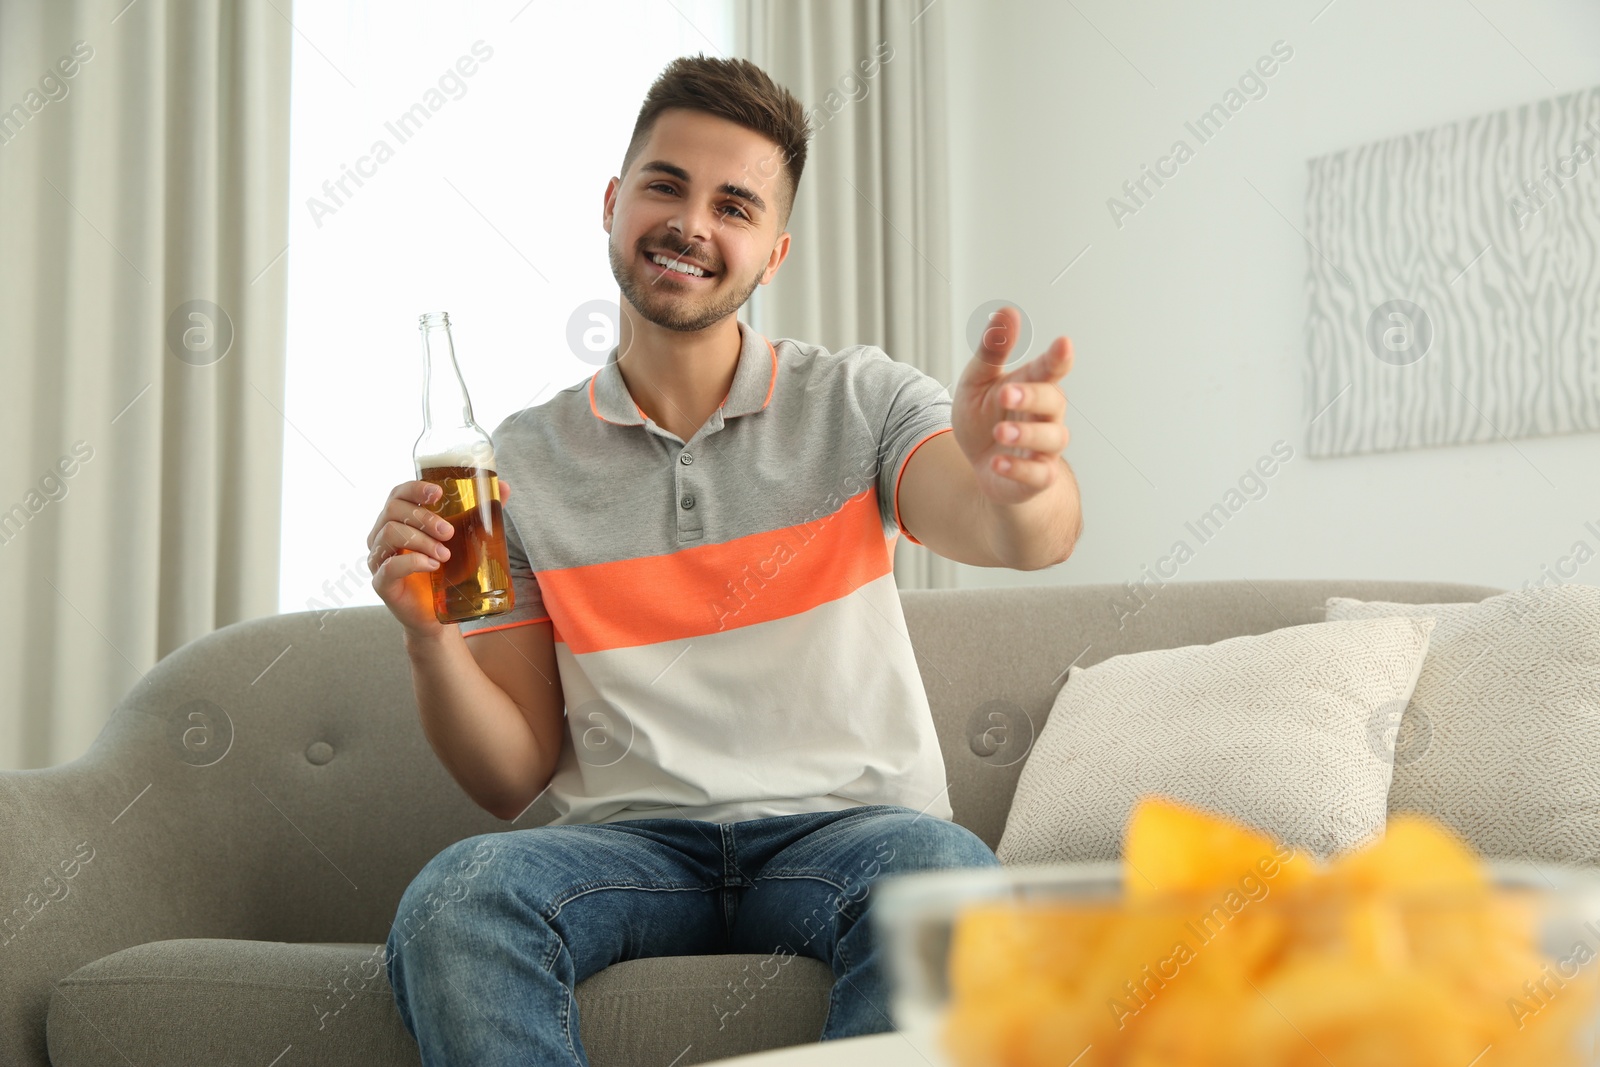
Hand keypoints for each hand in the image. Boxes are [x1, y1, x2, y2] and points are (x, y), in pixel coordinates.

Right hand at [367, 477, 511, 637]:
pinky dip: (412, 562)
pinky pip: (389, 566)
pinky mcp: (381, 582)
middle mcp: (382, 534)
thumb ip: (480, 513)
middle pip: (393, 510)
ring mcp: (379, 558)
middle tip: (449, 532)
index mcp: (399, 519)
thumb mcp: (466, 538)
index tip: (439, 493)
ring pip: (389, 533)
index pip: (399, 493)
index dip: (415, 488)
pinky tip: (432, 565)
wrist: (440, 613)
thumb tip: (504, 487)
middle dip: (423, 517)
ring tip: (445, 554)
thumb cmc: (449, 570)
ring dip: (421, 540)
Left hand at [951, 306, 1072, 504]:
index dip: (1059, 358)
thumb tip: (1007, 312)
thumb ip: (993, 351)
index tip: (1063, 344)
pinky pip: (1037, 473)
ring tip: (1000, 432)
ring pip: (1051, 438)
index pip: (1051, 368)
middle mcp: (1044, 415)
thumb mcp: (978, 382)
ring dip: (1027, 434)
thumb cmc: (984, 419)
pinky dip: (1019, 468)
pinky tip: (998, 461)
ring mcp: (1043, 447)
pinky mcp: (1036, 476)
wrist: (981, 467)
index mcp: (1032, 386)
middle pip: (1053, 401)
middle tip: (1006, 394)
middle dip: (1032, 397)